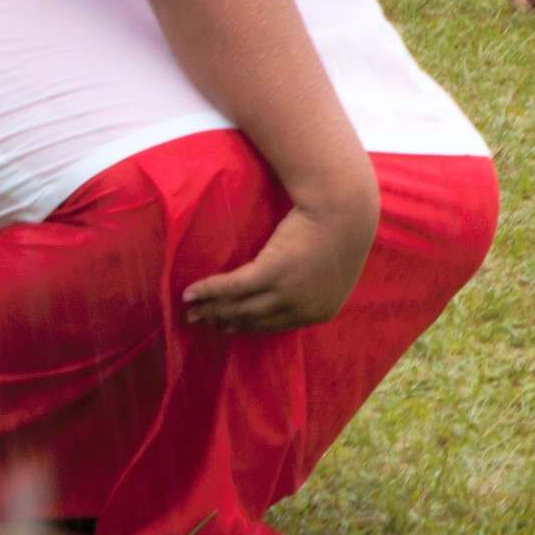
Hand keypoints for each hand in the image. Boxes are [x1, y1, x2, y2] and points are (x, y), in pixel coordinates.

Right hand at [178, 198, 371, 334]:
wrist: (345, 208)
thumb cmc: (341, 230)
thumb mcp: (333, 269)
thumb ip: (313, 285)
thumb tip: (289, 288)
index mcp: (320, 312)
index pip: (275, 325)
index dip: (247, 326)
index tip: (228, 326)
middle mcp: (301, 308)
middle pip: (252, 319)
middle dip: (223, 321)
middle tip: (200, 322)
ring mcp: (286, 292)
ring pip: (239, 307)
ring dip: (211, 310)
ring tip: (191, 311)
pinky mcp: (271, 272)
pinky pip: (232, 286)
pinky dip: (208, 291)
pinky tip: (189, 294)